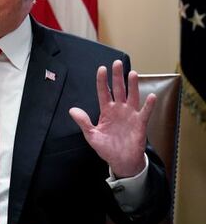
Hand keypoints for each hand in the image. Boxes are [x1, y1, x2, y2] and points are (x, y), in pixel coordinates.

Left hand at [69, 60, 155, 177]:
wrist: (120, 160)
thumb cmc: (107, 148)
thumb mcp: (91, 135)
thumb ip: (83, 122)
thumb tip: (72, 110)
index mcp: (106, 111)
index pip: (103, 92)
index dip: (102, 81)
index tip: (101, 69)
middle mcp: (119, 110)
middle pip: (117, 90)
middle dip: (117, 77)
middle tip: (116, 63)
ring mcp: (130, 115)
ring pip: (132, 96)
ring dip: (132, 85)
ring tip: (132, 73)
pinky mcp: (140, 123)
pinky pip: (145, 112)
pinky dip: (148, 105)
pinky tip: (151, 96)